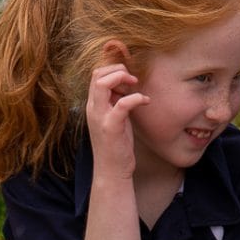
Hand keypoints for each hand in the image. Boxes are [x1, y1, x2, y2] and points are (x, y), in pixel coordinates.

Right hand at [84, 51, 147, 179]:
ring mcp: (100, 117)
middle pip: (97, 74)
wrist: (112, 170)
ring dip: (122, 78)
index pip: (96, 74)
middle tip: (133, 79)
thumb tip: (126, 85)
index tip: (129, 78)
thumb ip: (116, 101)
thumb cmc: (116, 143)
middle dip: (117, 69)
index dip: (113, 69)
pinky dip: (136, 98)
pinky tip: (146, 100)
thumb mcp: (114, 117)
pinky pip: (123, 104)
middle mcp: (93, 108)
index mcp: (93, 105)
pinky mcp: (111, 127)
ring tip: (136, 85)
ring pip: (103, 84)